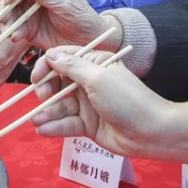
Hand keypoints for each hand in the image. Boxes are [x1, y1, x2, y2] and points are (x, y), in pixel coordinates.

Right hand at [0, 0, 118, 50]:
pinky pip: (16, 28)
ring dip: (8, 20)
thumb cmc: (82, 18)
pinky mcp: (29, 28)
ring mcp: (31, 12)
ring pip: (11, 12)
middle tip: (6, 16)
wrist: (90, 42)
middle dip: (7, 5)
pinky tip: (16, 37)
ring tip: (10, 29)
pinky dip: (14, 32)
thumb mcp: (65, 4)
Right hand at [30, 47, 187, 164]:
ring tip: (36, 120)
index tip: (36, 76)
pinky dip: (54, 127)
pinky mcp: (87, 125)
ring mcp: (87, 104)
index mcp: (94, 63)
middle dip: (46, 92)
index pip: (63, 59)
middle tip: (42, 99)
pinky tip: (43, 130)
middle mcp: (88, 82)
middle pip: (58, 84)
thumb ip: (72, 67)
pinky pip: (66, 124)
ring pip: (60, 106)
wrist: (151, 132)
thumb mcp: (98, 78)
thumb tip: (50, 54)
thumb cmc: (127, 99)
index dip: (47, 66)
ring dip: (47, 112)